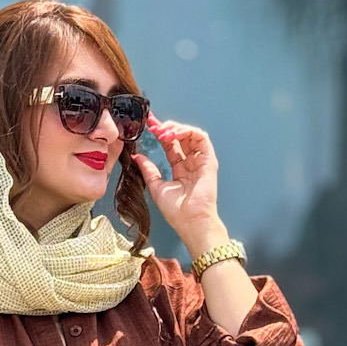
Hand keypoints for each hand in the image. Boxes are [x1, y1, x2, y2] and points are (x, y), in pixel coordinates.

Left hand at [133, 116, 224, 254]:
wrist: (190, 220)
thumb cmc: (176, 210)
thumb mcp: (155, 186)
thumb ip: (148, 170)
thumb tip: (137, 157)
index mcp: (180, 169)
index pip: (170, 145)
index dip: (160, 133)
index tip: (148, 124)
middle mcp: (191, 162)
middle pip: (180, 137)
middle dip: (167, 127)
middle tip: (153, 125)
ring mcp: (201, 160)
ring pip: (191, 134)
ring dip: (176, 128)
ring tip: (163, 131)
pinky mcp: (209, 160)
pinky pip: (201, 138)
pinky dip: (187, 131)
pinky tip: (174, 134)